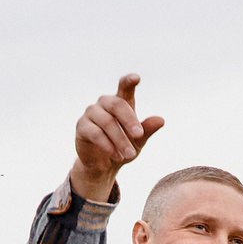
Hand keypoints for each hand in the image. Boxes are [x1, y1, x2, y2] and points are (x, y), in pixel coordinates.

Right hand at [68, 74, 164, 201]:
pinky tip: (117, 157)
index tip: (136, 78)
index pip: (124, 87)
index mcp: (120, 102)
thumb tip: (161, 120)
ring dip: (120, 139)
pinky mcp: (81, 127)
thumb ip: (147, 129)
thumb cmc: (122, 147)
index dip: (129, 81)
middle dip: (130, 120)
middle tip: (139, 135)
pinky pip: (95, 133)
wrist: (103, 165)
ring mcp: (91, 113)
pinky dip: (108, 145)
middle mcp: (104, 103)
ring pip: (107, 122)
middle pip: (117, 105)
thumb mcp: (138, 140)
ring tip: (130, 155)